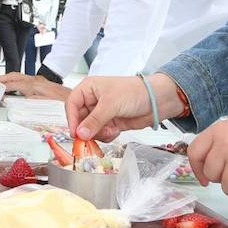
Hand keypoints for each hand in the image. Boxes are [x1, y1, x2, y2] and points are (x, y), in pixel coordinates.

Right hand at [0, 72, 69, 99]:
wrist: (80, 97)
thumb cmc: (66, 102)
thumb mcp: (49, 104)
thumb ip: (34, 101)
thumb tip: (21, 99)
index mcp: (36, 85)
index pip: (15, 84)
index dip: (4, 87)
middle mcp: (37, 81)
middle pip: (17, 77)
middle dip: (4, 78)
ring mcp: (41, 82)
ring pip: (21, 77)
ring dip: (10, 79)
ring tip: (1, 82)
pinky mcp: (44, 84)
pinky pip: (26, 80)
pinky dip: (18, 81)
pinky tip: (17, 86)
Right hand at [67, 73, 182, 140]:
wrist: (156, 101)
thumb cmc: (133, 92)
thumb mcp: (111, 104)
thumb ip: (94, 120)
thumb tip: (79, 134)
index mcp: (88, 89)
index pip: (72, 105)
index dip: (72, 119)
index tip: (75, 133)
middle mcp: (92, 101)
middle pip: (79, 120)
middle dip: (86, 130)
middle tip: (90, 139)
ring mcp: (102, 113)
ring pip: (90, 130)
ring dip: (98, 133)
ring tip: (111, 130)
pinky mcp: (110, 123)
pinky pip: (101, 134)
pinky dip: (107, 136)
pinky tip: (116, 130)